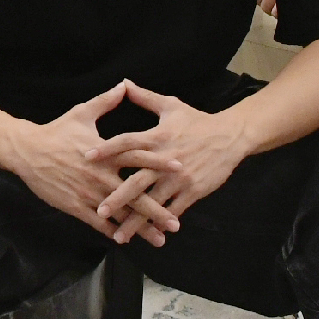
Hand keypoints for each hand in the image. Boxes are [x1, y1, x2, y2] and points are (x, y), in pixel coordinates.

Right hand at [2, 83, 180, 247]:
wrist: (27, 150)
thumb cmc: (56, 132)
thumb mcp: (82, 113)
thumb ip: (106, 102)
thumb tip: (123, 86)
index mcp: (106, 152)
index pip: (139, 156)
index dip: (160, 161)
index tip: (181, 168)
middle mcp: (101, 174)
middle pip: (135, 194)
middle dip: (157, 210)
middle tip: (176, 224)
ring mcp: (89, 192)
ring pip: (120, 213)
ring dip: (140, 228)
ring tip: (159, 239)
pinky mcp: (75, 205)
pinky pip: (98, 222)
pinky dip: (113, 231)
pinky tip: (127, 240)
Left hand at [86, 83, 247, 239]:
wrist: (230, 136)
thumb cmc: (197, 121)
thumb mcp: (171, 106)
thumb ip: (144, 97)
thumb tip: (123, 83)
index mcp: (158, 137)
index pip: (127, 142)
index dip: (107, 148)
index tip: (87, 156)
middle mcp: (165, 160)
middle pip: (137, 181)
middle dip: (117, 197)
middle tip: (99, 210)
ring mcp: (179, 178)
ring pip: (153, 202)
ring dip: (137, 220)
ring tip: (120, 235)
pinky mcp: (192, 191)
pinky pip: (174, 210)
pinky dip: (161, 222)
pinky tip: (150, 235)